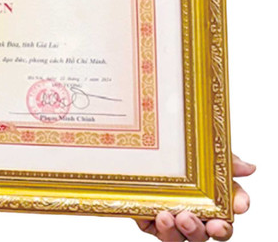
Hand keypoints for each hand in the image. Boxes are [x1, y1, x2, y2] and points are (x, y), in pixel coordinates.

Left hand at [135, 154, 253, 240]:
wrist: (136, 150)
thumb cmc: (174, 156)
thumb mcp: (200, 153)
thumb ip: (224, 161)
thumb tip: (248, 167)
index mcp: (214, 196)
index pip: (234, 204)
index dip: (240, 204)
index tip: (239, 205)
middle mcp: (199, 212)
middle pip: (216, 229)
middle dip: (219, 229)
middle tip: (214, 223)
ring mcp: (177, 219)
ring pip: (190, 236)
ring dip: (190, 230)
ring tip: (181, 217)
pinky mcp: (153, 222)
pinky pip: (162, 232)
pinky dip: (164, 228)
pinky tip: (162, 216)